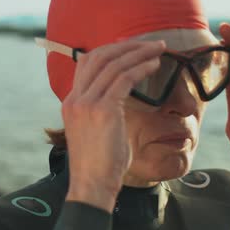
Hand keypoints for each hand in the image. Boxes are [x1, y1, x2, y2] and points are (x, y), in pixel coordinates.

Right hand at [62, 39, 165, 211]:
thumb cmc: (100, 164)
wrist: (92, 185)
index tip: (131, 49)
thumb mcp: (93, 132)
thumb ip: (101, 111)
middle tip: (149, 44)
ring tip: (158, 50)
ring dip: (139, 53)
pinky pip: (125, 78)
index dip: (110, 51)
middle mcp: (76, 98)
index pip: (86, 63)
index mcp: (71, 102)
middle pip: (99, 57)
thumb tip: (119, 98)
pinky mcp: (103, 110)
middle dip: (127, 47)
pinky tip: (154, 65)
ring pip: (114, 64)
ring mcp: (87, 103)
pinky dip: (141, 67)